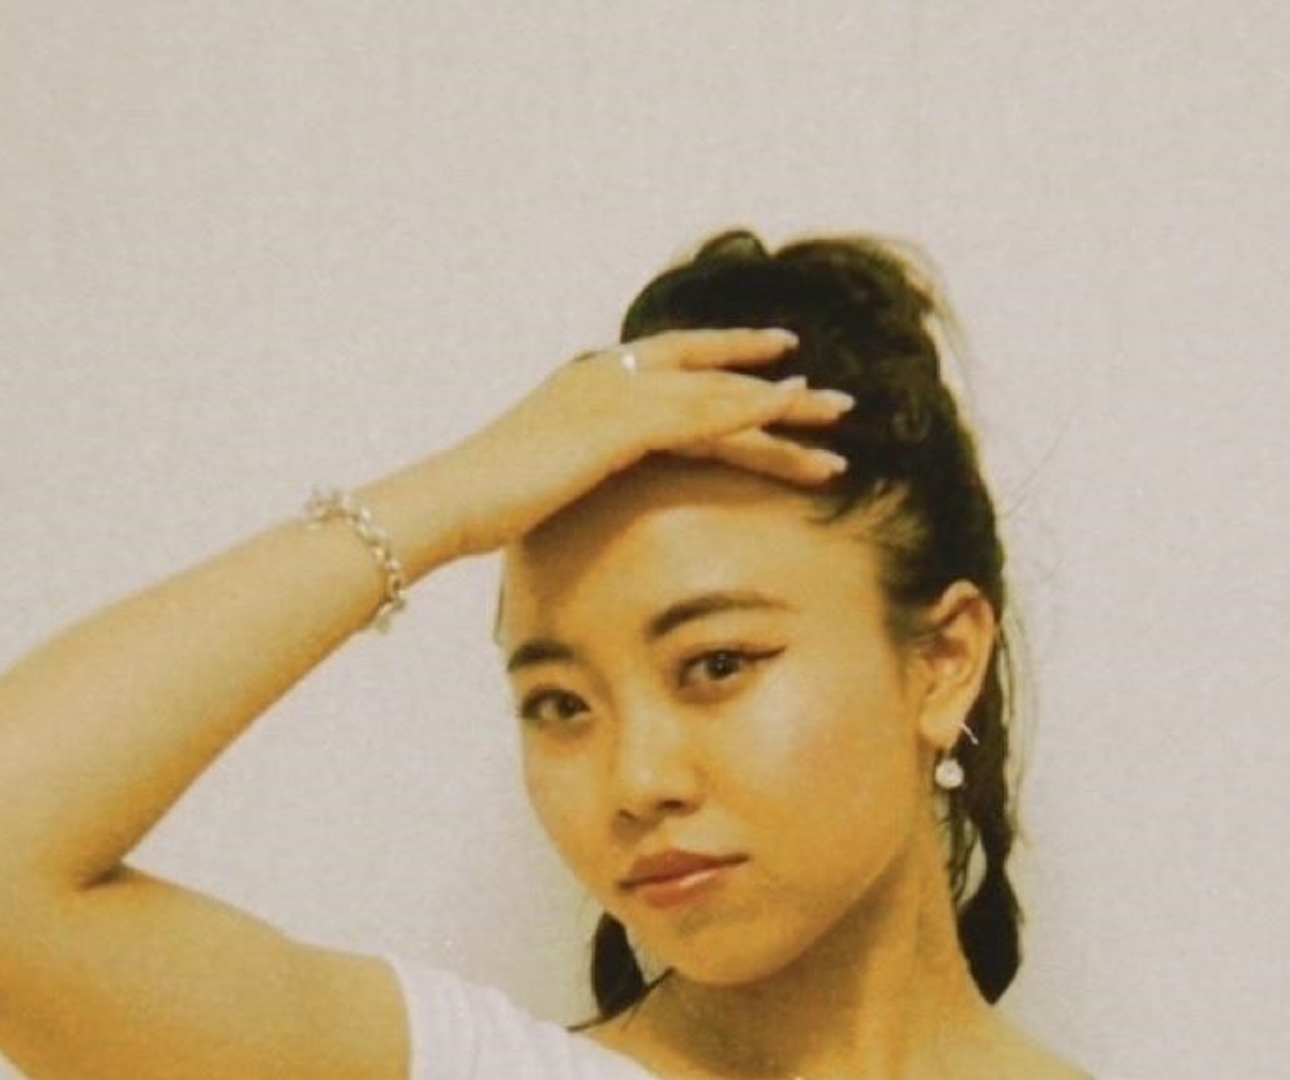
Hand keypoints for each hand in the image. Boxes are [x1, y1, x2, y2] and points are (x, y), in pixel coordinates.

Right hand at [427, 327, 855, 559]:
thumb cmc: (486, 504)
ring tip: (838, 419)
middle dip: (776, 386)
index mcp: (592, 382)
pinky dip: (747, 411)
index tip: (781, 366)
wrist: (450, 501)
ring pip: (718, 395)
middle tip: (836, 402)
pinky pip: (699, 414)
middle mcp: (610, 374)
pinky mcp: (619, 423)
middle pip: (712, 376)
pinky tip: (787, 413)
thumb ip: (580, 470)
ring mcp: (615, 393)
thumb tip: (590, 493)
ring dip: (782, 406)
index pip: (677, 368)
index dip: (732, 365)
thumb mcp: (544, 479)